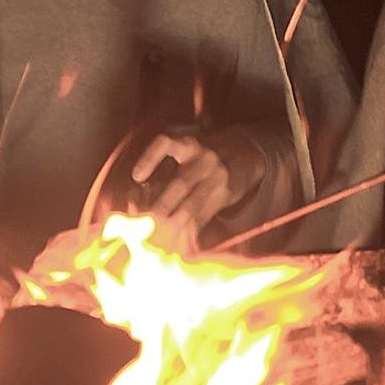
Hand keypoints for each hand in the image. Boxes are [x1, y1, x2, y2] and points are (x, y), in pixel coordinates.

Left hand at [129, 127, 265, 246]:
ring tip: (157, 237)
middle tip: (143, 223)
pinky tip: (180, 241)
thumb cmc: (206, 155)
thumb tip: (138, 195)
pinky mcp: (226, 193)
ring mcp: (218, 176)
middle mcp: (204, 158)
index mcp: (188, 143)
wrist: (247, 151)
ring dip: (173, 223)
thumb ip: (166, 170)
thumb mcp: (188, 152)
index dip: (150, 158)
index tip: (137, 177)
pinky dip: (190, 230)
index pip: (166, 144)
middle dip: (160, 206)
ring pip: (193, 205)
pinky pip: (204, 215)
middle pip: (180, 183)